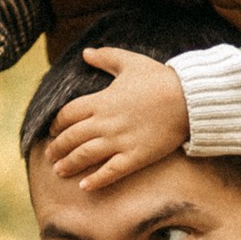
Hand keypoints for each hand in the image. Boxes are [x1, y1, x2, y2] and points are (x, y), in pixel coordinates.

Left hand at [48, 49, 190, 189]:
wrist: (189, 99)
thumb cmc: (160, 79)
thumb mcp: (130, 62)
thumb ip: (106, 57)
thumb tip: (85, 52)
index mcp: (101, 100)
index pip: (68, 114)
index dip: (57, 124)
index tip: (53, 130)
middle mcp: (106, 122)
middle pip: (72, 137)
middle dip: (57, 148)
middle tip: (51, 156)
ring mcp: (120, 141)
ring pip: (86, 155)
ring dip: (69, 164)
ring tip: (59, 171)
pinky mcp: (136, 156)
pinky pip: (111, 171)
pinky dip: (96, 180)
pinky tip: (85, 187)